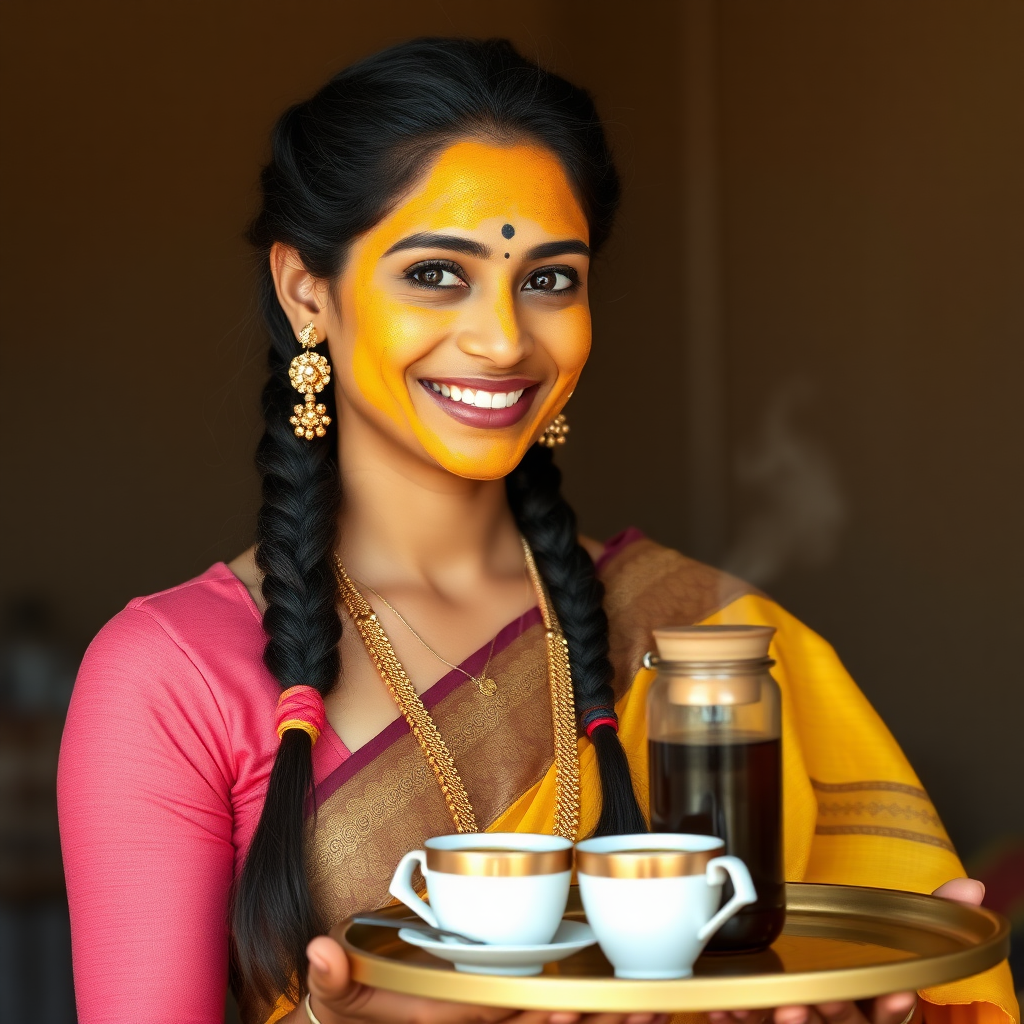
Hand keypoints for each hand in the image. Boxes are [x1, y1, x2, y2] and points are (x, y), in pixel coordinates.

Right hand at [299, 928, 668, 1023]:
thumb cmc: (366, 1015)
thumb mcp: (345, 1003)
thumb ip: (334, 981)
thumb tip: (319, 950)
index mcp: (456, 1023)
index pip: (499, 1022)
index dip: (535, 1017)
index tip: (567, 1000)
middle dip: (592, 1022)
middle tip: (641, 1007)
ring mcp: (501, 1023)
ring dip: (604, 1022)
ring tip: (650, 1008)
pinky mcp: (509, 1016)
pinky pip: (553, 1021)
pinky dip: (589, 1016)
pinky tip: (630, 1006)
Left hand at [707, 878, 985, 1023]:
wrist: (813, 995)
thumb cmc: (855, 970)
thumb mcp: (889, 944)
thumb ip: (926, 914)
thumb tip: (969, 886)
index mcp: (869, 1007)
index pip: (888, 1015)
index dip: (893, 1006)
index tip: (899, 993)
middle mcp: (840, 1021)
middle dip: (832, 1013)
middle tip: (810, 999)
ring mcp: (806, 1022)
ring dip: (783, 1020)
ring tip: (775, 1004)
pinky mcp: (766, 1022)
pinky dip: (736, 1018)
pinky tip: (722, 1009)